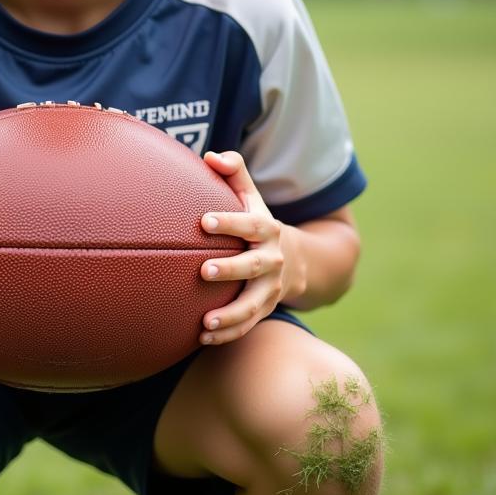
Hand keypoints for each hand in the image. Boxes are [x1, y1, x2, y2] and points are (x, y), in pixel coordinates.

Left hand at [196, 150, 306, 344]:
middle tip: (205, 270)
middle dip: (231, 270)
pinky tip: (202, 337)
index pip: (249, 224)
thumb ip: (233, 171)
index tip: (204, 221)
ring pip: (253, 305)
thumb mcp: (249, 195)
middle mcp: (272, 260)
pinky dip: (227, 334)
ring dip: (230, 315)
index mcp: (266, 229)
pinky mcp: (264, 309)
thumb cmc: (256, 223)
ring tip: (205, 322)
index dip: (229, 222)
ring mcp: (270, 288)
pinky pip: (247, 326)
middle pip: (253, 267)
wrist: (293, 259)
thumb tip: (210, 157)